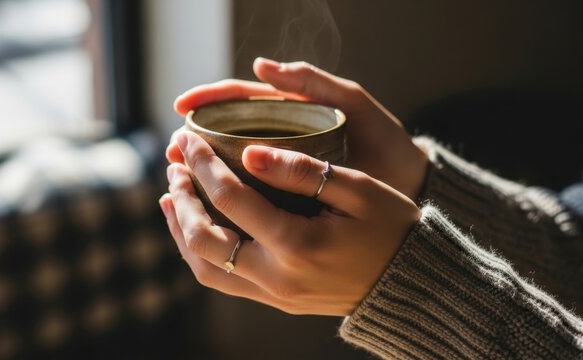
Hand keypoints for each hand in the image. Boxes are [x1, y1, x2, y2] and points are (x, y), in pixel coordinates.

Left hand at [160, 131, 419, 315]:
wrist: (410, 285)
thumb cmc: (392, 229)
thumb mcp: (359, 191)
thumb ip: (302, 172)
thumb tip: (250, 151)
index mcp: (298, 245)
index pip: (231, 199)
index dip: (203, 164)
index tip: (189, 138)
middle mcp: (277, 277)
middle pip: (203, 239)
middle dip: (182, 197)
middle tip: (175, 164)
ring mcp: (275, 295)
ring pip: (205, 268)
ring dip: (181, 230)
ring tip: (171, 195)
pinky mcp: (277, 301)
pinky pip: (223, 280)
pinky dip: (200, 252)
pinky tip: (195, 227)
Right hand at [167, 57, 427, 199]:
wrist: (409, 187)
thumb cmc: (384, 141)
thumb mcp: (354, 104)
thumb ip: (315, 82)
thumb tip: (260, 64)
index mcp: (292, 112)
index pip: (241, 100)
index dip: (209, 100)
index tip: (181, 108)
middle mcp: (283, 139)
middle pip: (229, 134)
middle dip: (197, 138)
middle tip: (173, 150)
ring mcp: (285, 169)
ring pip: (236, 165)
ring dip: (206, 169)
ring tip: (181, 177)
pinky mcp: (291, 196)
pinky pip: (254, 193)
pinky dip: (230, 196)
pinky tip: (211, 206)